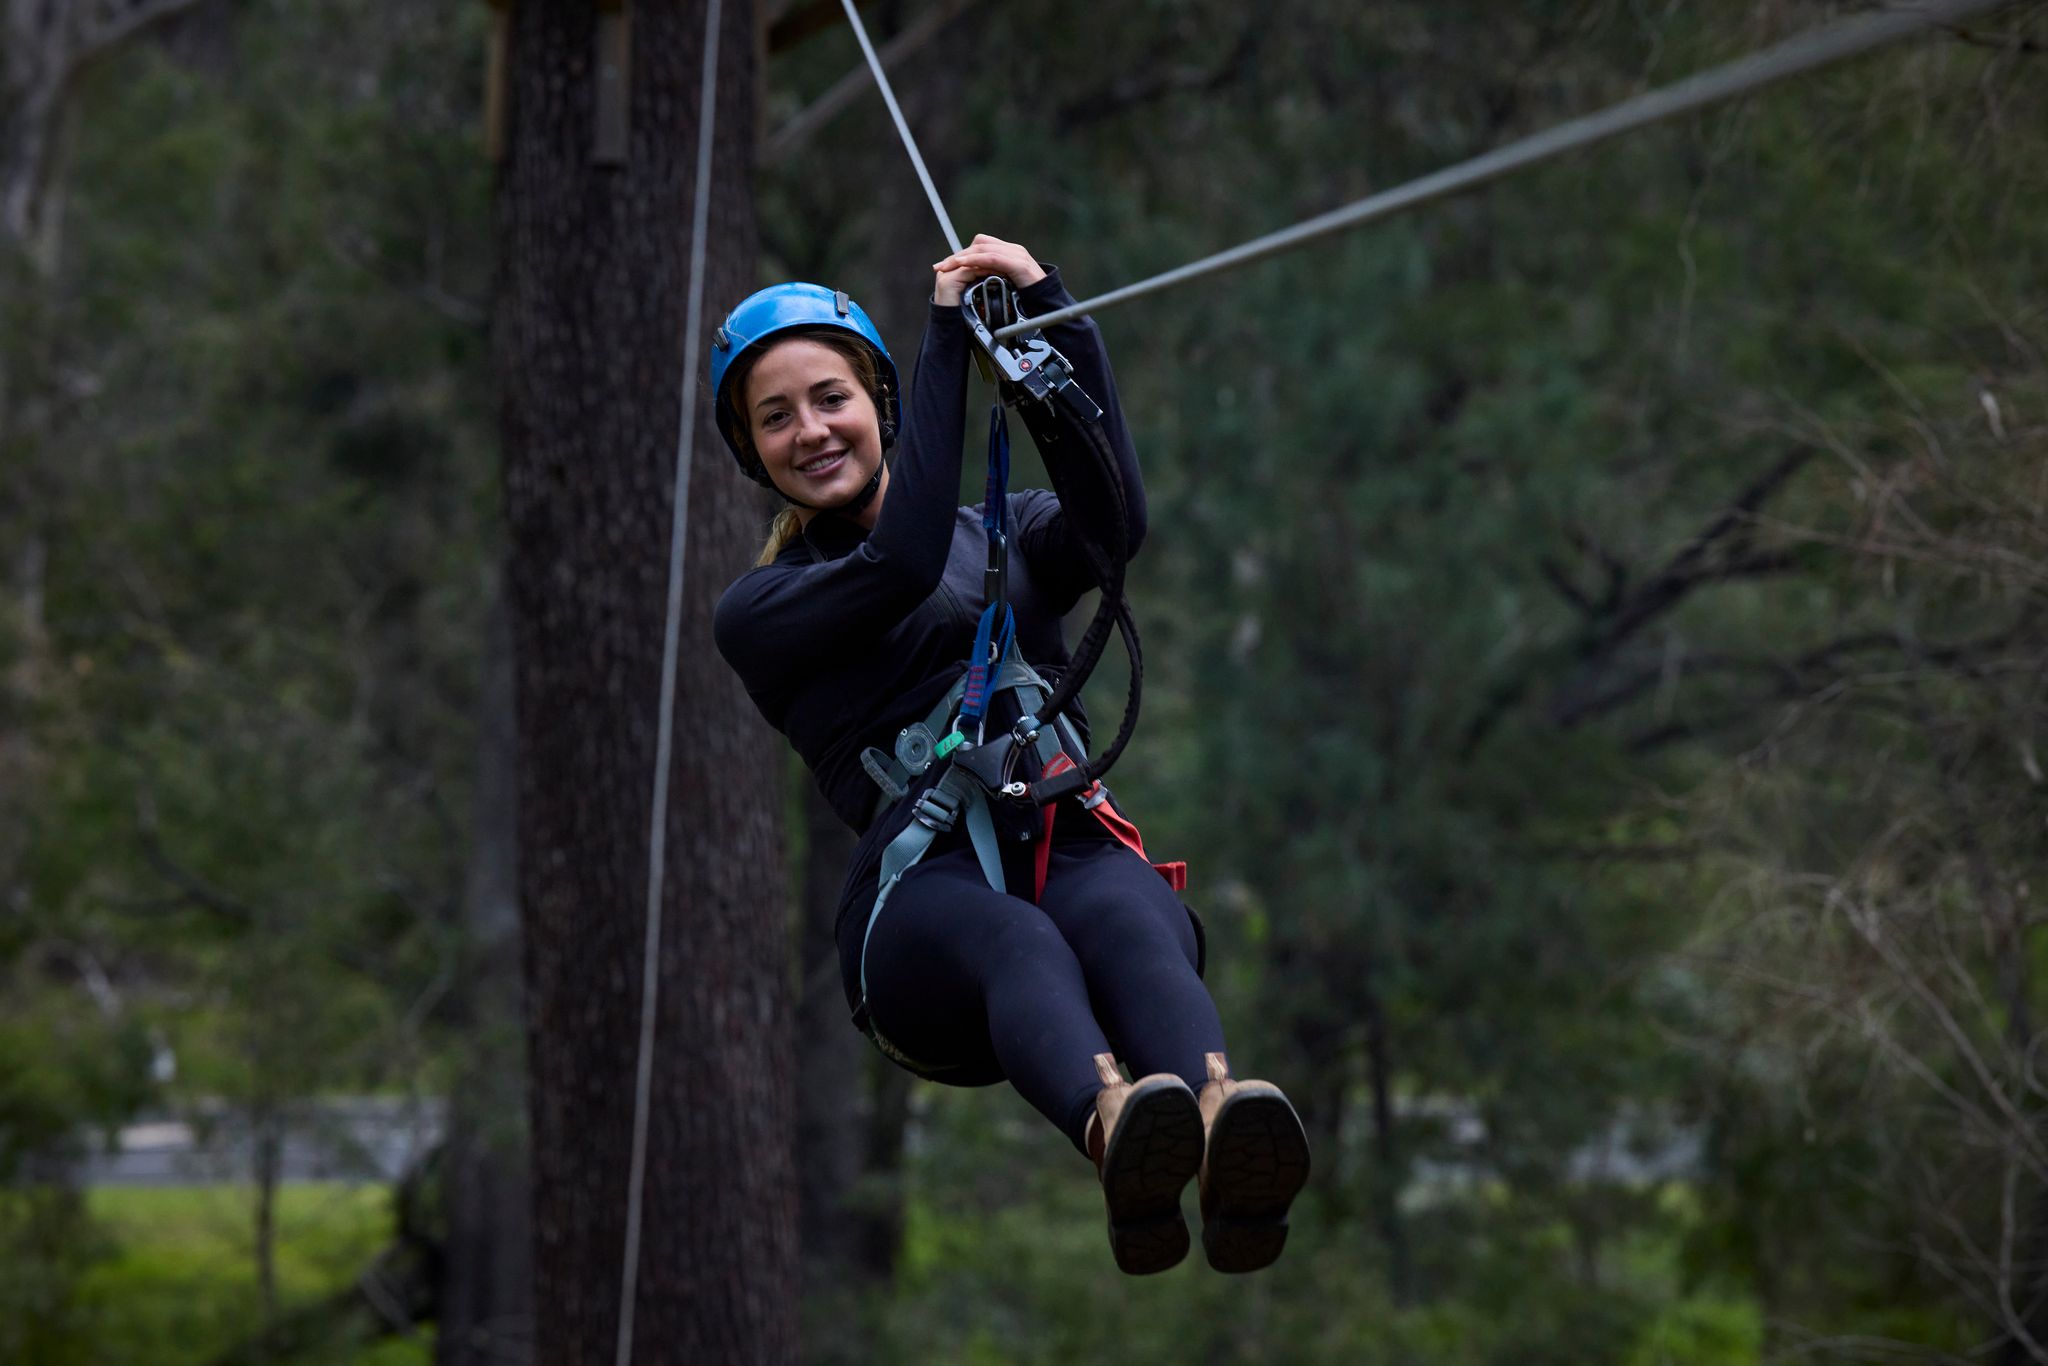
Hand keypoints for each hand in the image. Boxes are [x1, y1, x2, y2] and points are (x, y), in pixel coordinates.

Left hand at [932, 233, 1047, 305]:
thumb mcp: (1007, 285)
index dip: (962, 253)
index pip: (980, 244)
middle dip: (957, 255)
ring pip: (983, 248)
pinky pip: (992, 258)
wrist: (1049, 303)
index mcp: (1009, 252)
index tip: (945, 264)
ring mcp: (1016, 255)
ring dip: (962, 257)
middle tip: (940, 266)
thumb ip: (994, 277)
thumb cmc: (1029, 298)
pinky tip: (963, 266)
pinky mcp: (1018, 264)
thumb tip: (976, 280)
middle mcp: (1012, 249)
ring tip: (947, 266)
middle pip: (979, 243)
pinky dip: (975, 261)